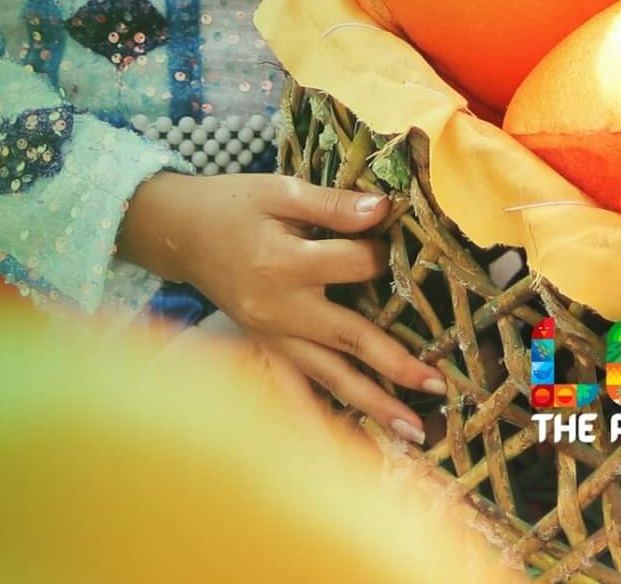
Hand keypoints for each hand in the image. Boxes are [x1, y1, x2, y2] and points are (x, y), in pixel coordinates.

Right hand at [118, 171, 444, 442]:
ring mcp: (273, 335)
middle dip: (395, 364)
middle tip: (439, 385)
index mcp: (282, 262)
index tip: (390, 232)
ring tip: (416, 430)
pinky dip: (338, 406)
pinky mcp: (269, 347)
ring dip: (375, 403)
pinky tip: (368, 427)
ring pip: (331, 376)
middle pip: (348, 338)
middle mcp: (280, 308)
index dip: (379, 251)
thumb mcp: (279, 190)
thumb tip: (383, 208)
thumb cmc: (233, 204)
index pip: (352, 265)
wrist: (180, 232)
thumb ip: (331, 203)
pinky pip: (308, 383)